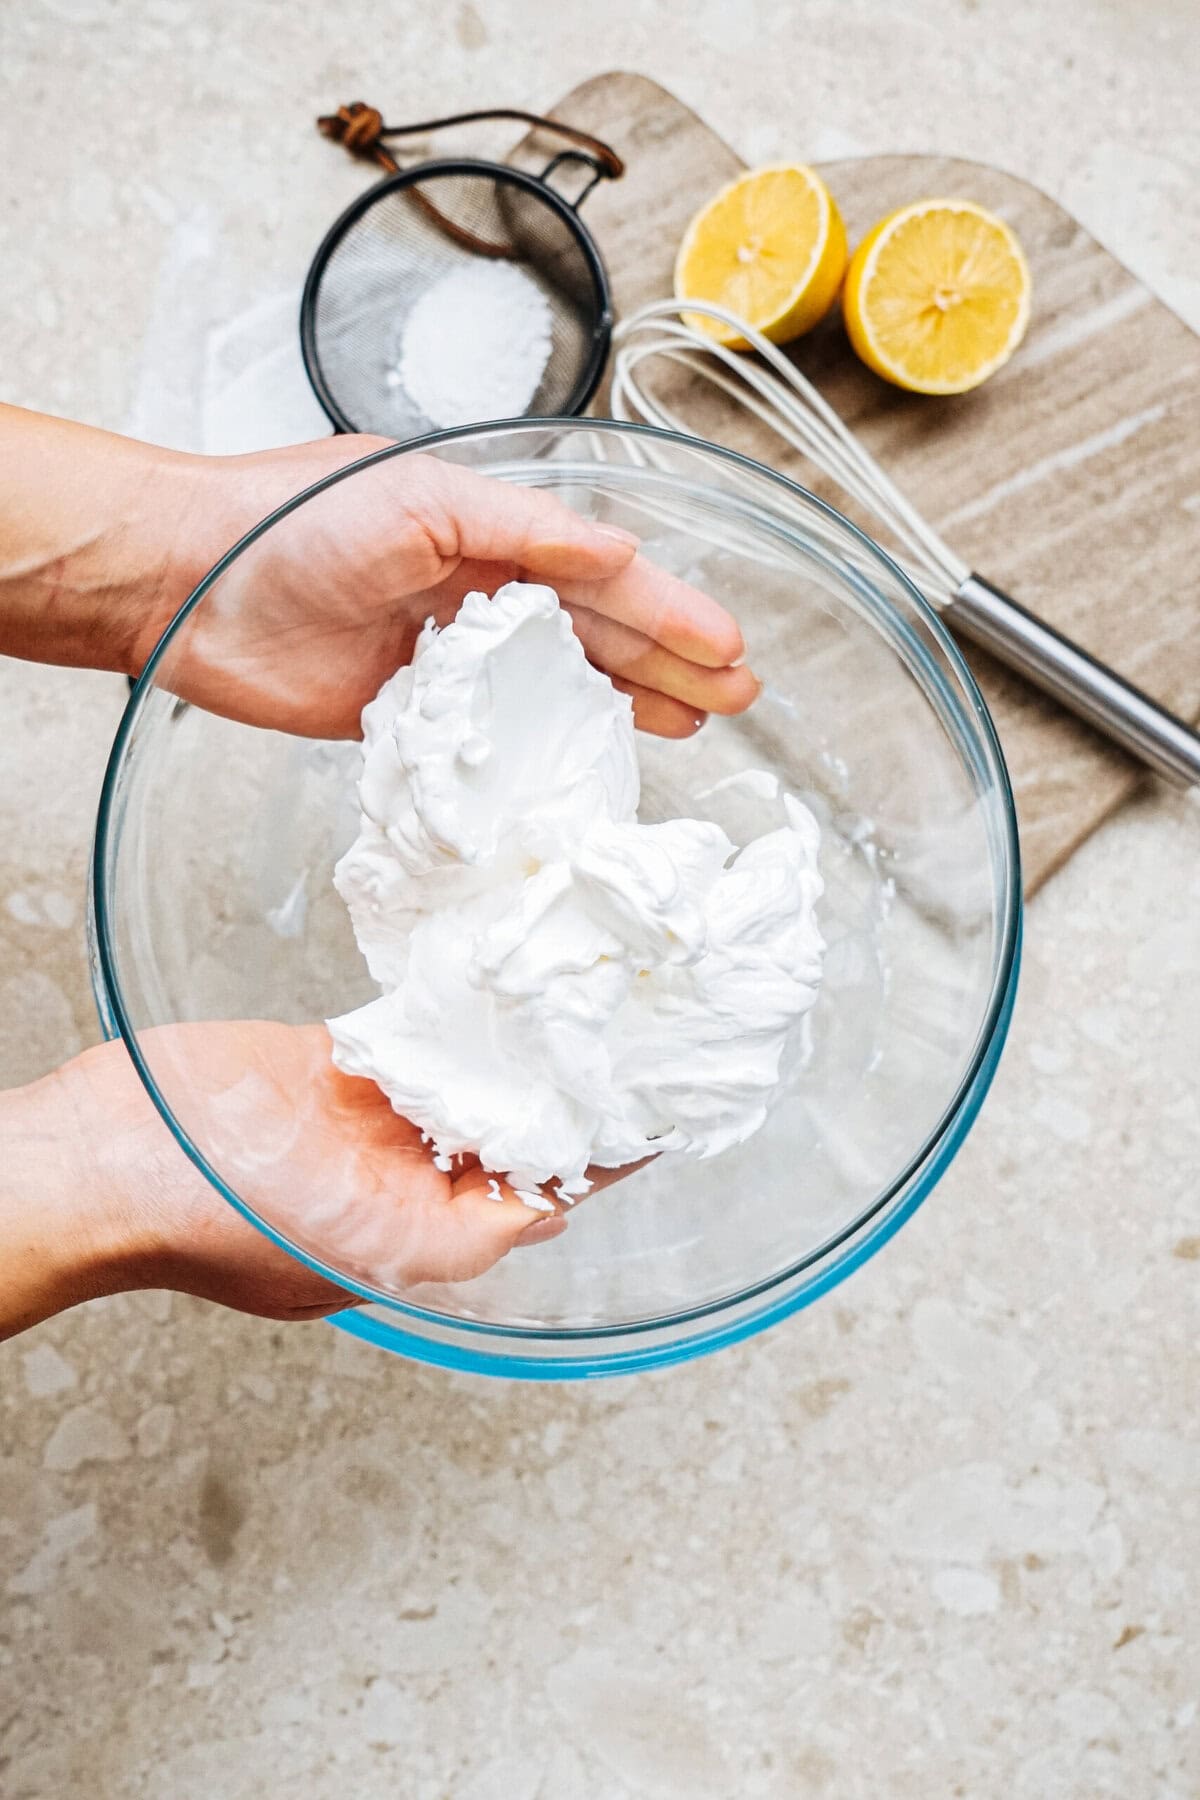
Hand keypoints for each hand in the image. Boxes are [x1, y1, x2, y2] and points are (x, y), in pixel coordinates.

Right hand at [1, 1024, 626, 1336]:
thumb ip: (471, 1234)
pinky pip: (415, 1035)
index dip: (602, 1154)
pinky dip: (460, 1013)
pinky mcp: (336, 1062)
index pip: (539, 1192)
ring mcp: (372, 1117)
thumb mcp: (373, 1250)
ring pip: (473, 1076)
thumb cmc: (230, 1221)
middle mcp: (408, 1178)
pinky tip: (505, 979)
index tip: (663, 1106)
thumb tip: (551, 1220)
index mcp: (424, 1235)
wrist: (117, 1156)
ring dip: (524, 1045)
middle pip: (515, 1130)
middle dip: (573, 1089)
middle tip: (640, 1030)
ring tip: (592, 995)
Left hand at [148, 437, 759, 739]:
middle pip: (594, 634)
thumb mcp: (419, 500)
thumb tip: (618, 551)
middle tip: (737, 697)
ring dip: (625, 705)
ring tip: (694, 727)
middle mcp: (475, 593)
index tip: (727, 648)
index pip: (601, 575)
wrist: (185, 582)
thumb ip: (523, 531)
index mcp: (487, 530)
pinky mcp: (405, 719)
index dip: (669, 613)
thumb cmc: (289, 520)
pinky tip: (592, 764)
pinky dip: (542, 752)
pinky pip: (491, 740)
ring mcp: (444, 661)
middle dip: (669, 664)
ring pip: (555, 688)